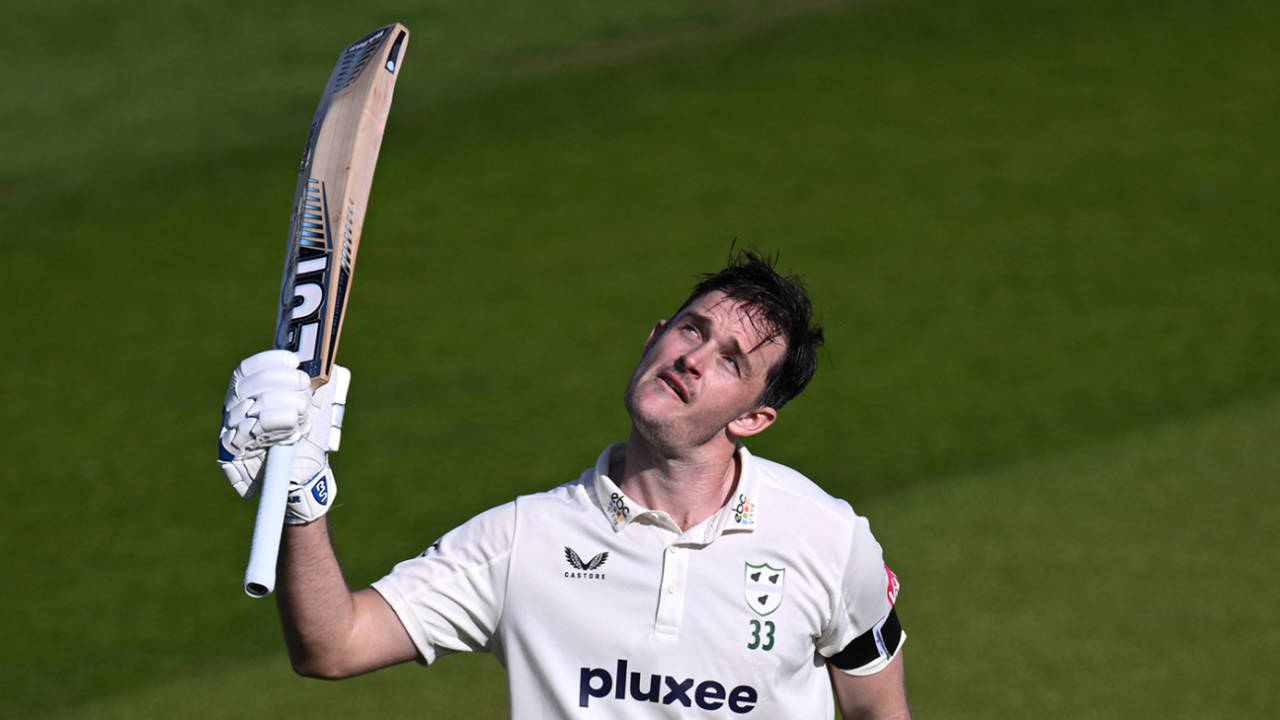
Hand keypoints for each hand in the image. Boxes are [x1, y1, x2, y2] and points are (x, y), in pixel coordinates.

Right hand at [218, 350, 349, 523]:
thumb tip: (320, 366)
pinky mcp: (232, 452)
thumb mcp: (310, 408)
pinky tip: (292, 425)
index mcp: (248, 394)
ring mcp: (232, 428)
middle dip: (282, 381)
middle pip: (251, 384)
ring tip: (303, 414)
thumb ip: (308, 385)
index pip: (249, 369)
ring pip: (254, 404)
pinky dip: (276, 423)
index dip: (269, 360)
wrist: (301, 479)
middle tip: (305, 387)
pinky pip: (252, 430)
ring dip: (285, 404)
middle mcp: (234, 408)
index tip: (293, 359)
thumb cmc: (305, 440)